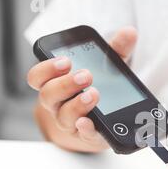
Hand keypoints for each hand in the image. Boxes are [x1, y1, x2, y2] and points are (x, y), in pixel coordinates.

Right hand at [27, 26, 137, 151]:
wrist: (107, 121)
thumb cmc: (102, 88)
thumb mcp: (108, 67)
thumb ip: (116, 50)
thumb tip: (129, 32)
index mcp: (56, 84)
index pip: (38, 77)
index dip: (46, 69)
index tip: (65, 61)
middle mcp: (58, 105)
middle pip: (48, 95)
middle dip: (65, 84)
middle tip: (85, 75)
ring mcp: (71, 122)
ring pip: (64, 116)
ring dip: (77, 104)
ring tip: (94, 94)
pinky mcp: (87, 136)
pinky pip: (83, 135)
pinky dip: (85, 129)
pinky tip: (89, 122)